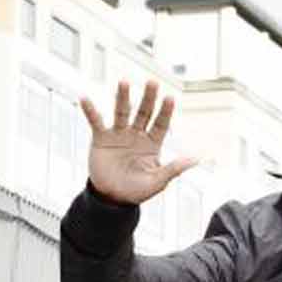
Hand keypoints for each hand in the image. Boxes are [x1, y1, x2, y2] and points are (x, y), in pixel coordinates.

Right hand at [78, 79, 198, 206]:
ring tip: (124, 82)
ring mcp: (119, 135)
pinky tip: (85, 99)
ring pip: (122, 112)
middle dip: (148, 98)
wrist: (112, 199)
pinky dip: (90, 111)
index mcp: (152, 144)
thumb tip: (196, 159)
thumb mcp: (158, 181)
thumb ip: (174, 168)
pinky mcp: (101, 139)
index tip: (170, 97)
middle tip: (153, 82)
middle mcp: (137, 135)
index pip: (161, 124)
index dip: (166, 112)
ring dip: (123, 97)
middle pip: (144, 112)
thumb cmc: (137, 191)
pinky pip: (96, 122)